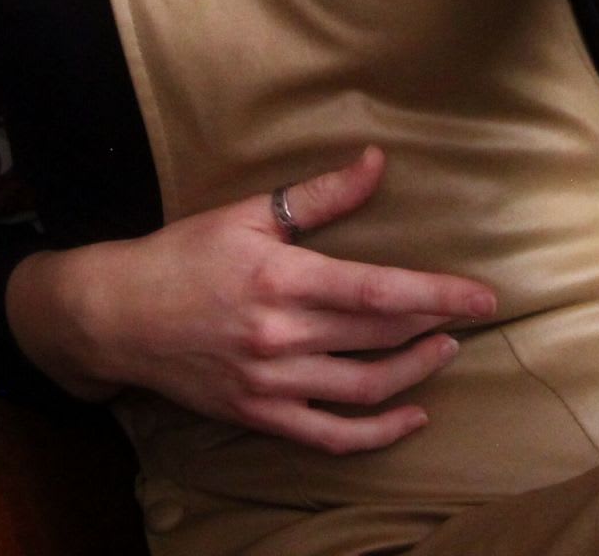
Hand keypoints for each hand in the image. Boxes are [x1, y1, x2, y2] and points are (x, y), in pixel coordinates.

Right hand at [4, 142, 500, 454]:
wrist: (116, 316)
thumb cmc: (183, 255)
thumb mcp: (248, 214)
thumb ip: (317, 197)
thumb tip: (376, 163)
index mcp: (282, 279)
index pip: (378, 290)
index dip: (437, 294)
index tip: (482, 297)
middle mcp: (280, 336)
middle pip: (379, 336)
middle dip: (434, 325)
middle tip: (470, 314)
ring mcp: (270, 383)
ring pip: (363, 389)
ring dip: (414, 374)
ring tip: (444, 351)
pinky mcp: (259, 415)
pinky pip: (329, 435)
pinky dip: (376, 433)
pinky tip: (410, 415)